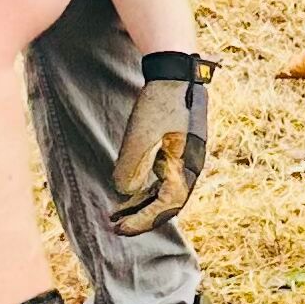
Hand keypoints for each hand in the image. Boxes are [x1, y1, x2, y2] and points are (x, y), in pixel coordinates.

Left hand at [109, 53, 214, 233]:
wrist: (175, 74)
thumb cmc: (159, 103)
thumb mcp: (140, 136)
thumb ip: (131, 168)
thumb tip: (125, 192)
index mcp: (186, 165)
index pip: (167, 205)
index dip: (143, 220)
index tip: (120, 229)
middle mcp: (189, 165)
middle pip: (167, 202)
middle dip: (141, 217)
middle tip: (116, 228)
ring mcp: (184, 157)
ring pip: (163, 190)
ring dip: (141, 203)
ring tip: (117, 214)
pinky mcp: (177, 148)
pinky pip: (161, 177)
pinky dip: (145, 188)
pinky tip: (127, 191)